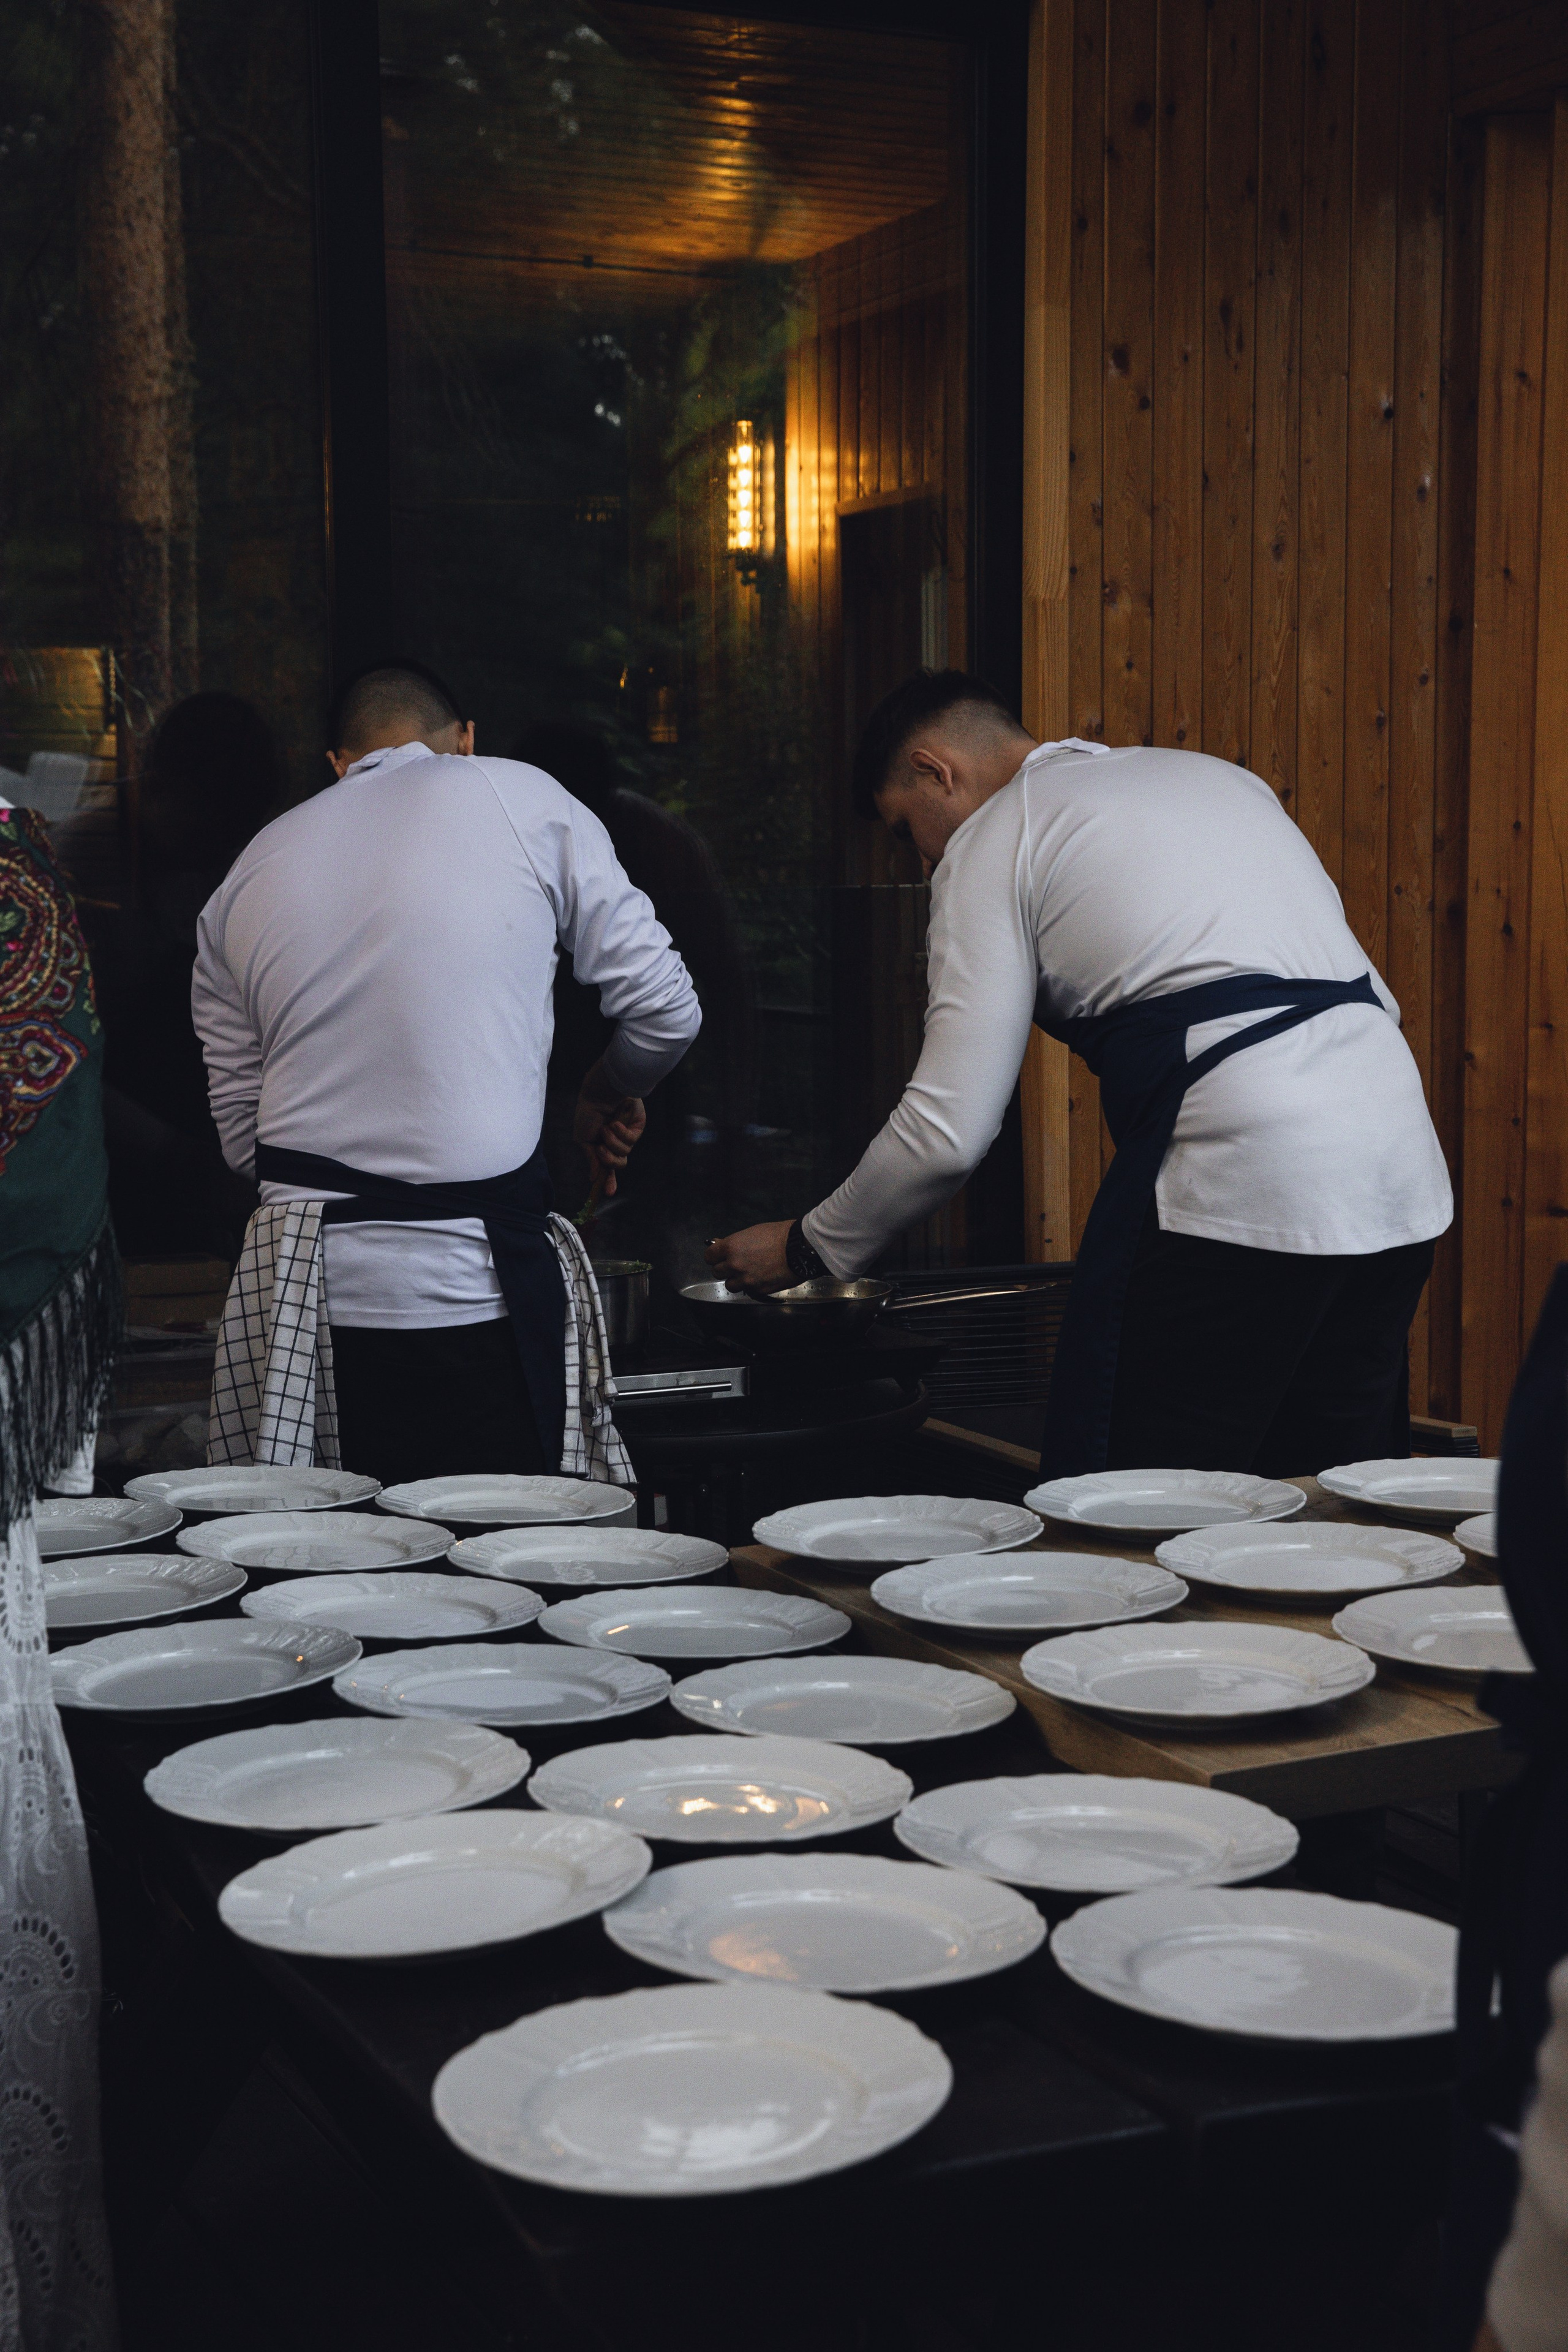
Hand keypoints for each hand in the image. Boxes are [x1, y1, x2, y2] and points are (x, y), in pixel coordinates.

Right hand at [573, 1077, 645, 1195]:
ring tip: (606, 1128)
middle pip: (619, 1165)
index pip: (608, 1167)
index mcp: (602, 1146)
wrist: (599, 1094)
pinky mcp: (637, 1128)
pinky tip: (616, 1122)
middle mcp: (616, 1142)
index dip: (608, 1181)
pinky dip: (621, 1132)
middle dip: (609, 1160)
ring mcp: (628, 1135)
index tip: (608, 1193)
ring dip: (612, 1142)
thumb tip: (593, 1178)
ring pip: (624, 1154)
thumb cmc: (588, 1113)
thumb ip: (591, 1159)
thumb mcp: (583, 1139)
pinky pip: (631, 1141)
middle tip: (601, 1149)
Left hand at [705, 1220, 794, 1290]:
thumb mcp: (752, 1232)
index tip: (720, 1256)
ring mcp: (746, 1280)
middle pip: (717, 1272)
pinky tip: (760, 1278)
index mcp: (731, 1247)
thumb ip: (734, 1243)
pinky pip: (747, 1291)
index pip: (709, 1257)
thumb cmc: (779, 1235)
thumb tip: (720, 1245)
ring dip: (735, 1280)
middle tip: (736, 1264)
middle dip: (725, 1268)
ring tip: (748, 1274)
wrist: (800, 1249)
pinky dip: (751, 1286)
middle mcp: (734, 1265)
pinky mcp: (758, 1291)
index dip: (714, 1256)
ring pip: (729, 1285)